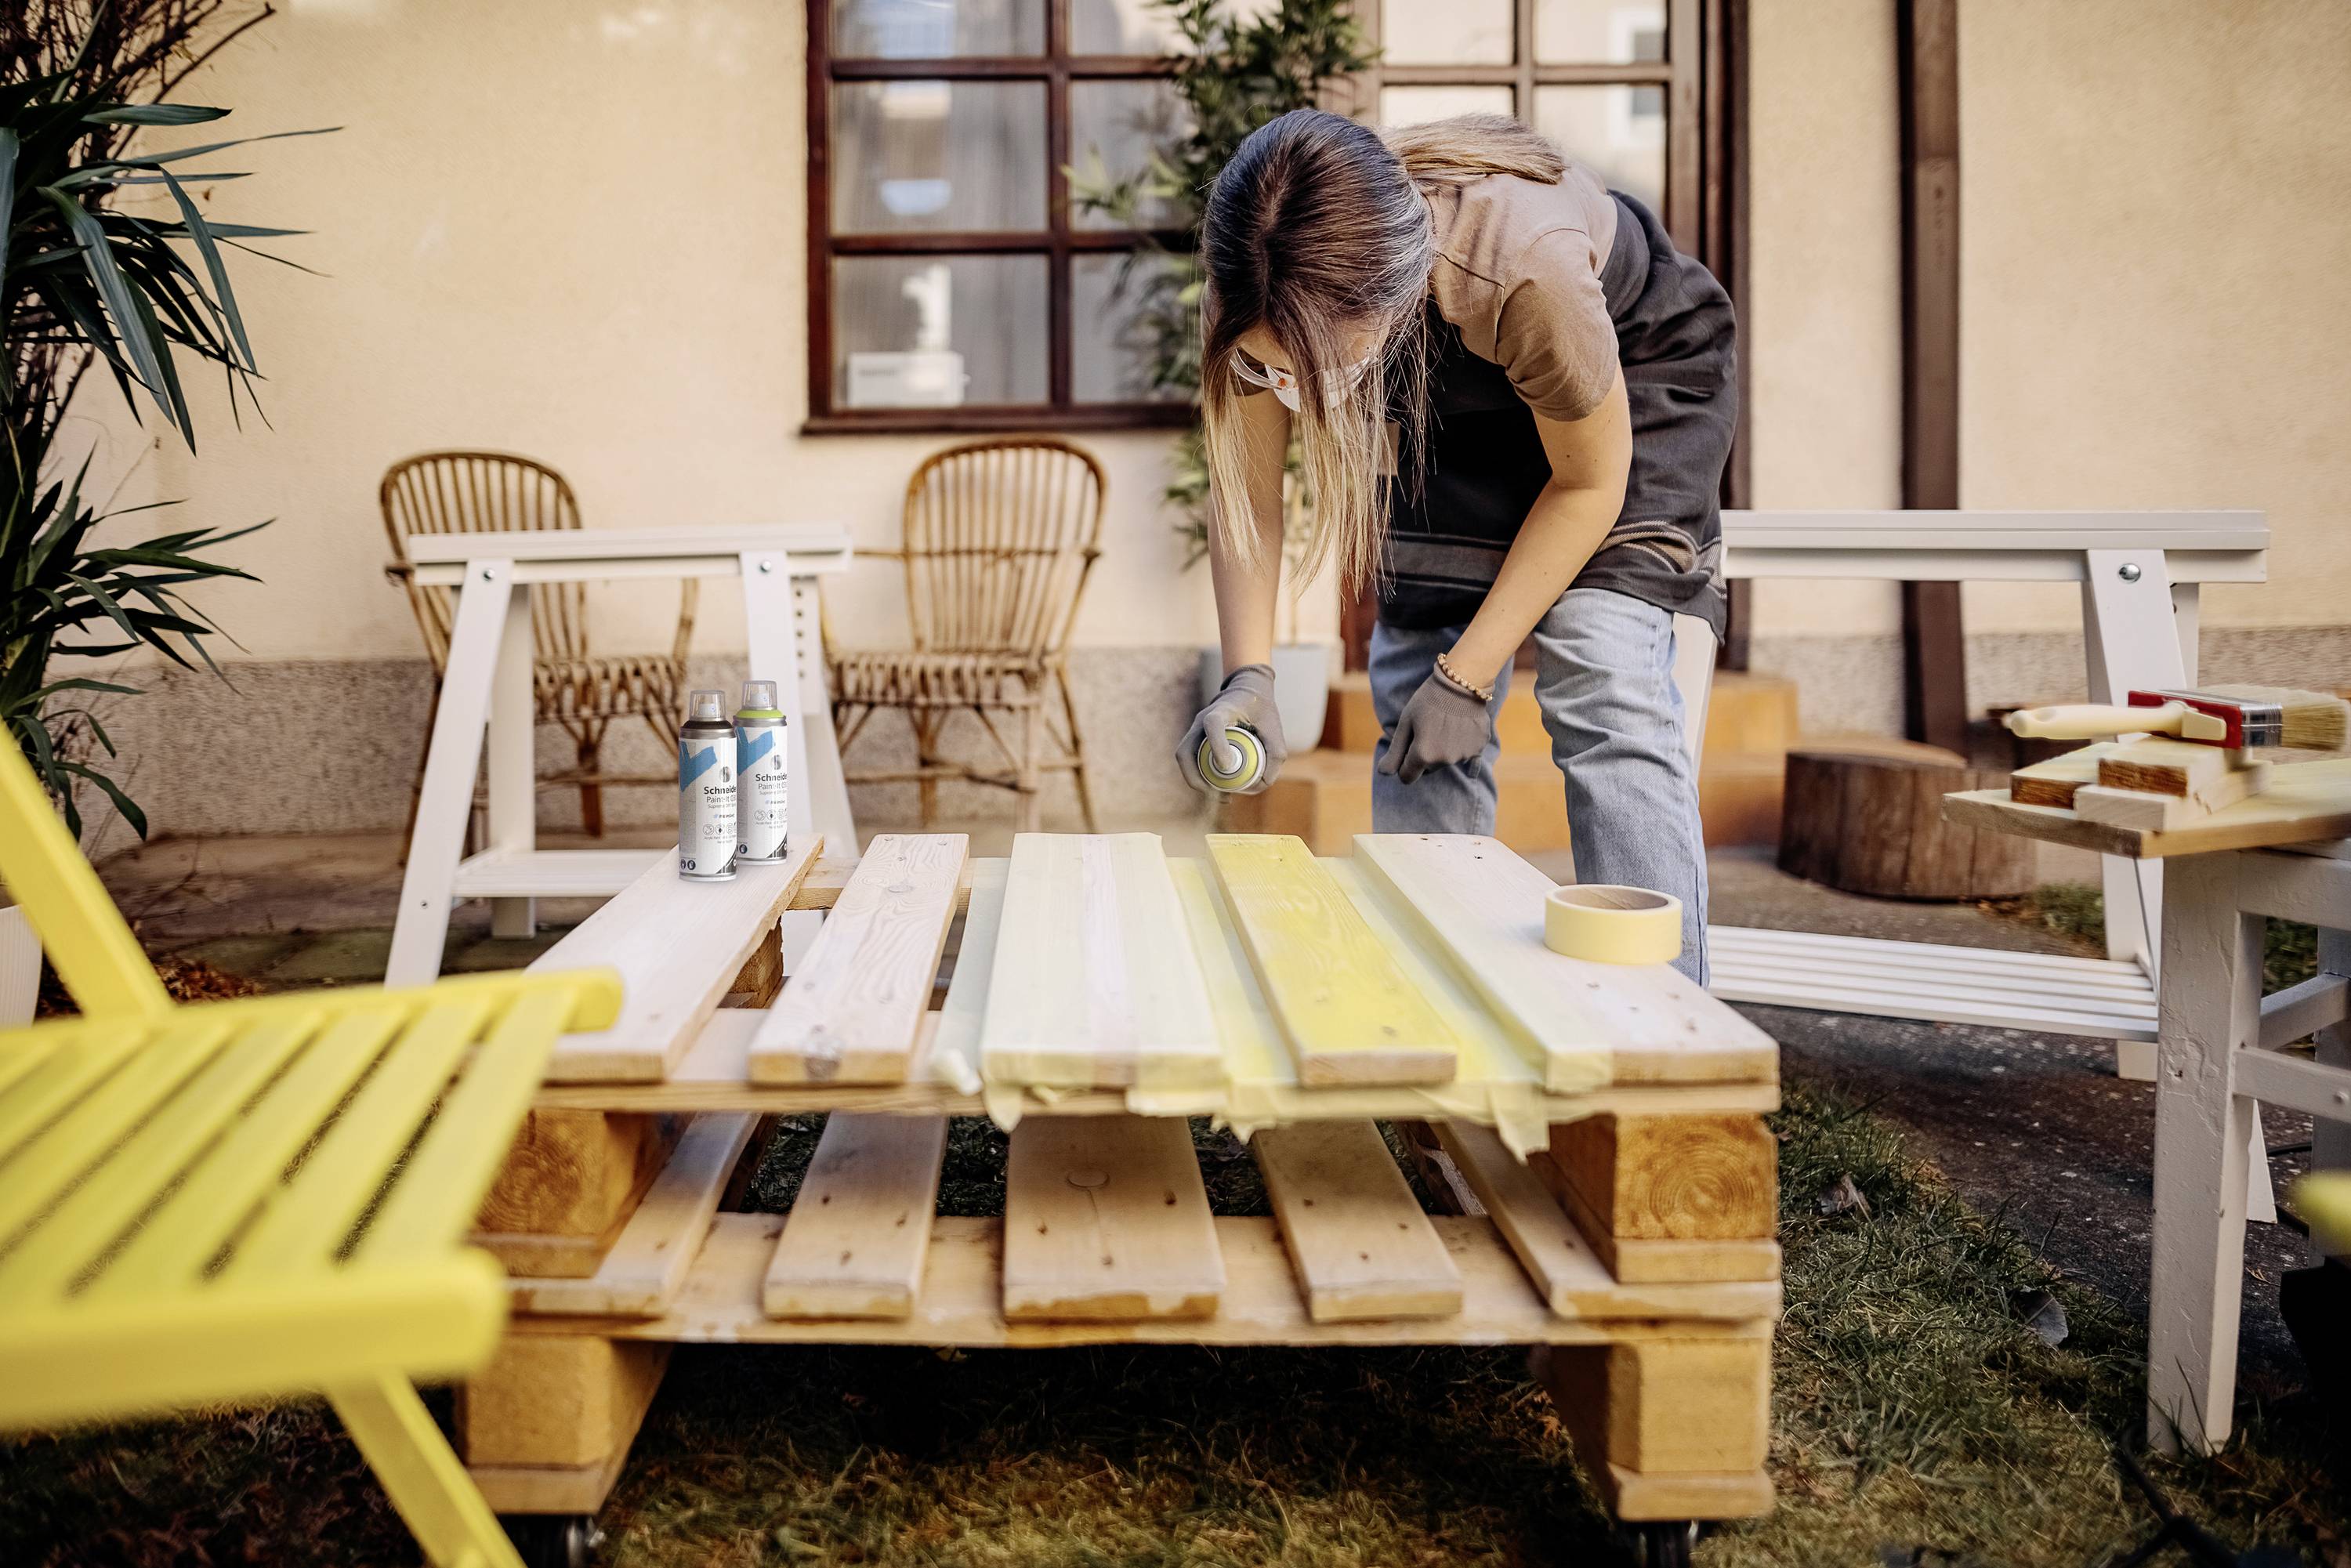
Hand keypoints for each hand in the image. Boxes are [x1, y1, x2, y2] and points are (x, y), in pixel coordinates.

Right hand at [1177, 663, 1287, 793]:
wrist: (1246, 691)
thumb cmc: (1261, 708)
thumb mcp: (1274, 727)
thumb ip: (1274, 754)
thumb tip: (1262, 783)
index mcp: (1223, 709)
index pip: (1212, 724)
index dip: (1217, 745)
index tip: (1227, 766)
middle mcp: (1202, 719)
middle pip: (1185, 752)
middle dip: (1197, 778)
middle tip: (1220, 794)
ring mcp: (1195, 730)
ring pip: (1184, 760)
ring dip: (1197, 782)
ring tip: (1222, 797)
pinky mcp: (1195, 740)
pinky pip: (1191, 762)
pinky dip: (1201, 778)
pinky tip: (1219, 790)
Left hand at [1376, 664, 1492, 784]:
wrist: (1461, 682)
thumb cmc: (1428, 700)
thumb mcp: (1406, 723)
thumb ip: (1395, 751)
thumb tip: (1384, 773)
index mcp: (1423, 755)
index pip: (1407, 777)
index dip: (1403, 764)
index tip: (1407, 747)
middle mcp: (1444, 760)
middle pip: (1427, 769)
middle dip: (1424, 755)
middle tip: (1427, 729)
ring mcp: (1464, 755)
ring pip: (1446, 761)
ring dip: (1442, 749)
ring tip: (1444, 724)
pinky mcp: (1478, 748)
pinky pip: (1464, 753)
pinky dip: (1460, 744)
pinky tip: (1459, 726)